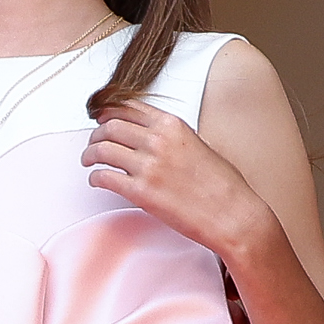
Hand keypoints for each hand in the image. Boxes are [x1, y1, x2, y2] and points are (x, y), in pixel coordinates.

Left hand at [84, 101, 270, 262]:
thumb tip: (156, 138)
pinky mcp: (141, 192)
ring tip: (89, 161)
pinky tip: (97, 180)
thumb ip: (175, 137)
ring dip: (90, 154)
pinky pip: (105, 177)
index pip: (129, 108)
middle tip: (93, 143)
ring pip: (102, 149)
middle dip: (96, 134)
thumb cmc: (224, 186)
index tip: (101, 118)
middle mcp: (158, 141)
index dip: (108, 112)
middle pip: (110, 126)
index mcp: (173, 125)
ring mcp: (149, 166)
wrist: (233, 215)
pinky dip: (96, 177)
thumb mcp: (202, 145)